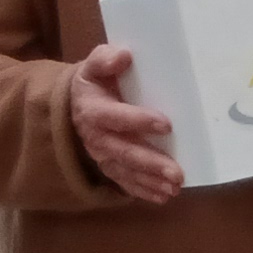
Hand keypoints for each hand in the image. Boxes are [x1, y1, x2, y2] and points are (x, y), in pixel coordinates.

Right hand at [69, 43, 182, 204]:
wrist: (76, 103)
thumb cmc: (96, 81)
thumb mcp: (94, 65)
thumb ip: (105, 59)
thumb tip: (123, 56)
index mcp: (93, 109)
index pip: (115, 117)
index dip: (138, 121)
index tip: (166, 125)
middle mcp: (96, 136)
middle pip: (123, 151)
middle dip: (150, 163)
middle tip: (176, 173)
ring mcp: (102, 154)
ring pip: (125, 170)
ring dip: (150, 181)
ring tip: (174, 187)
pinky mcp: (109, 165)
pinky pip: (124, 181)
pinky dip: (142, 190)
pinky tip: (163, 196)